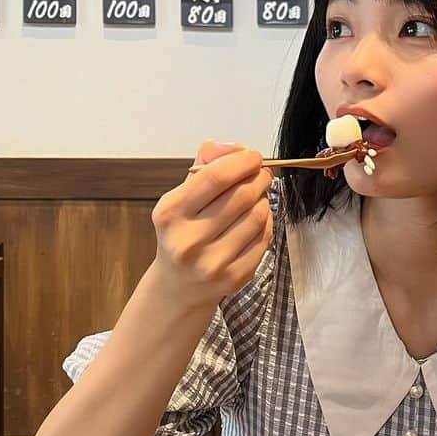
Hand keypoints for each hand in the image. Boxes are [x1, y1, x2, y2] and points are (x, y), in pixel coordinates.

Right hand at [149, 140, 271, 310]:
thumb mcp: (180, 200)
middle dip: (258, 177)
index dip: (241, 161)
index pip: (215, 177)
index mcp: (170, 214)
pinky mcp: (234, 277)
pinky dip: (266, 222)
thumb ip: (204, 168)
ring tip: (257, 196)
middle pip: (241, 195)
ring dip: (263, 199)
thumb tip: (233, 146)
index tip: (252, 156)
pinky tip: (257, 219)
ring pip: (257, 216)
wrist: (178, 288)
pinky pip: (264, 238)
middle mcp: (188, 240)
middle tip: (261, 173)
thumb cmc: (181, 234)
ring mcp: (213, 262)